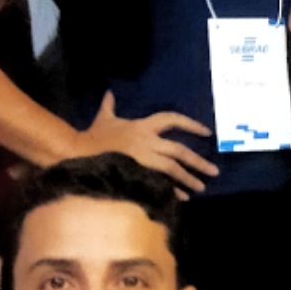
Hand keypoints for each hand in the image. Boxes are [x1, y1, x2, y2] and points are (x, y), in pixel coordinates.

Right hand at [69, 91, 218, 194]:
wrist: (76, 154)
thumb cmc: (92, 138)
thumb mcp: (103, 118)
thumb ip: (109, 106)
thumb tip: (109, 92)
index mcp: (142, 126)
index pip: (172, 120)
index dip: (191, 124)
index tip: (206, 132)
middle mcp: (147, 141)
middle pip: (179, 150)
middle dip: (198, 161)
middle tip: (214, 171)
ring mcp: (143, 159)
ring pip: (173, 168)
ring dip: (189, 178)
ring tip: (201, 187)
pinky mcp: (138, 174)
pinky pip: (160, 183)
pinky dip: (172, 190)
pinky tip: (182, 197)